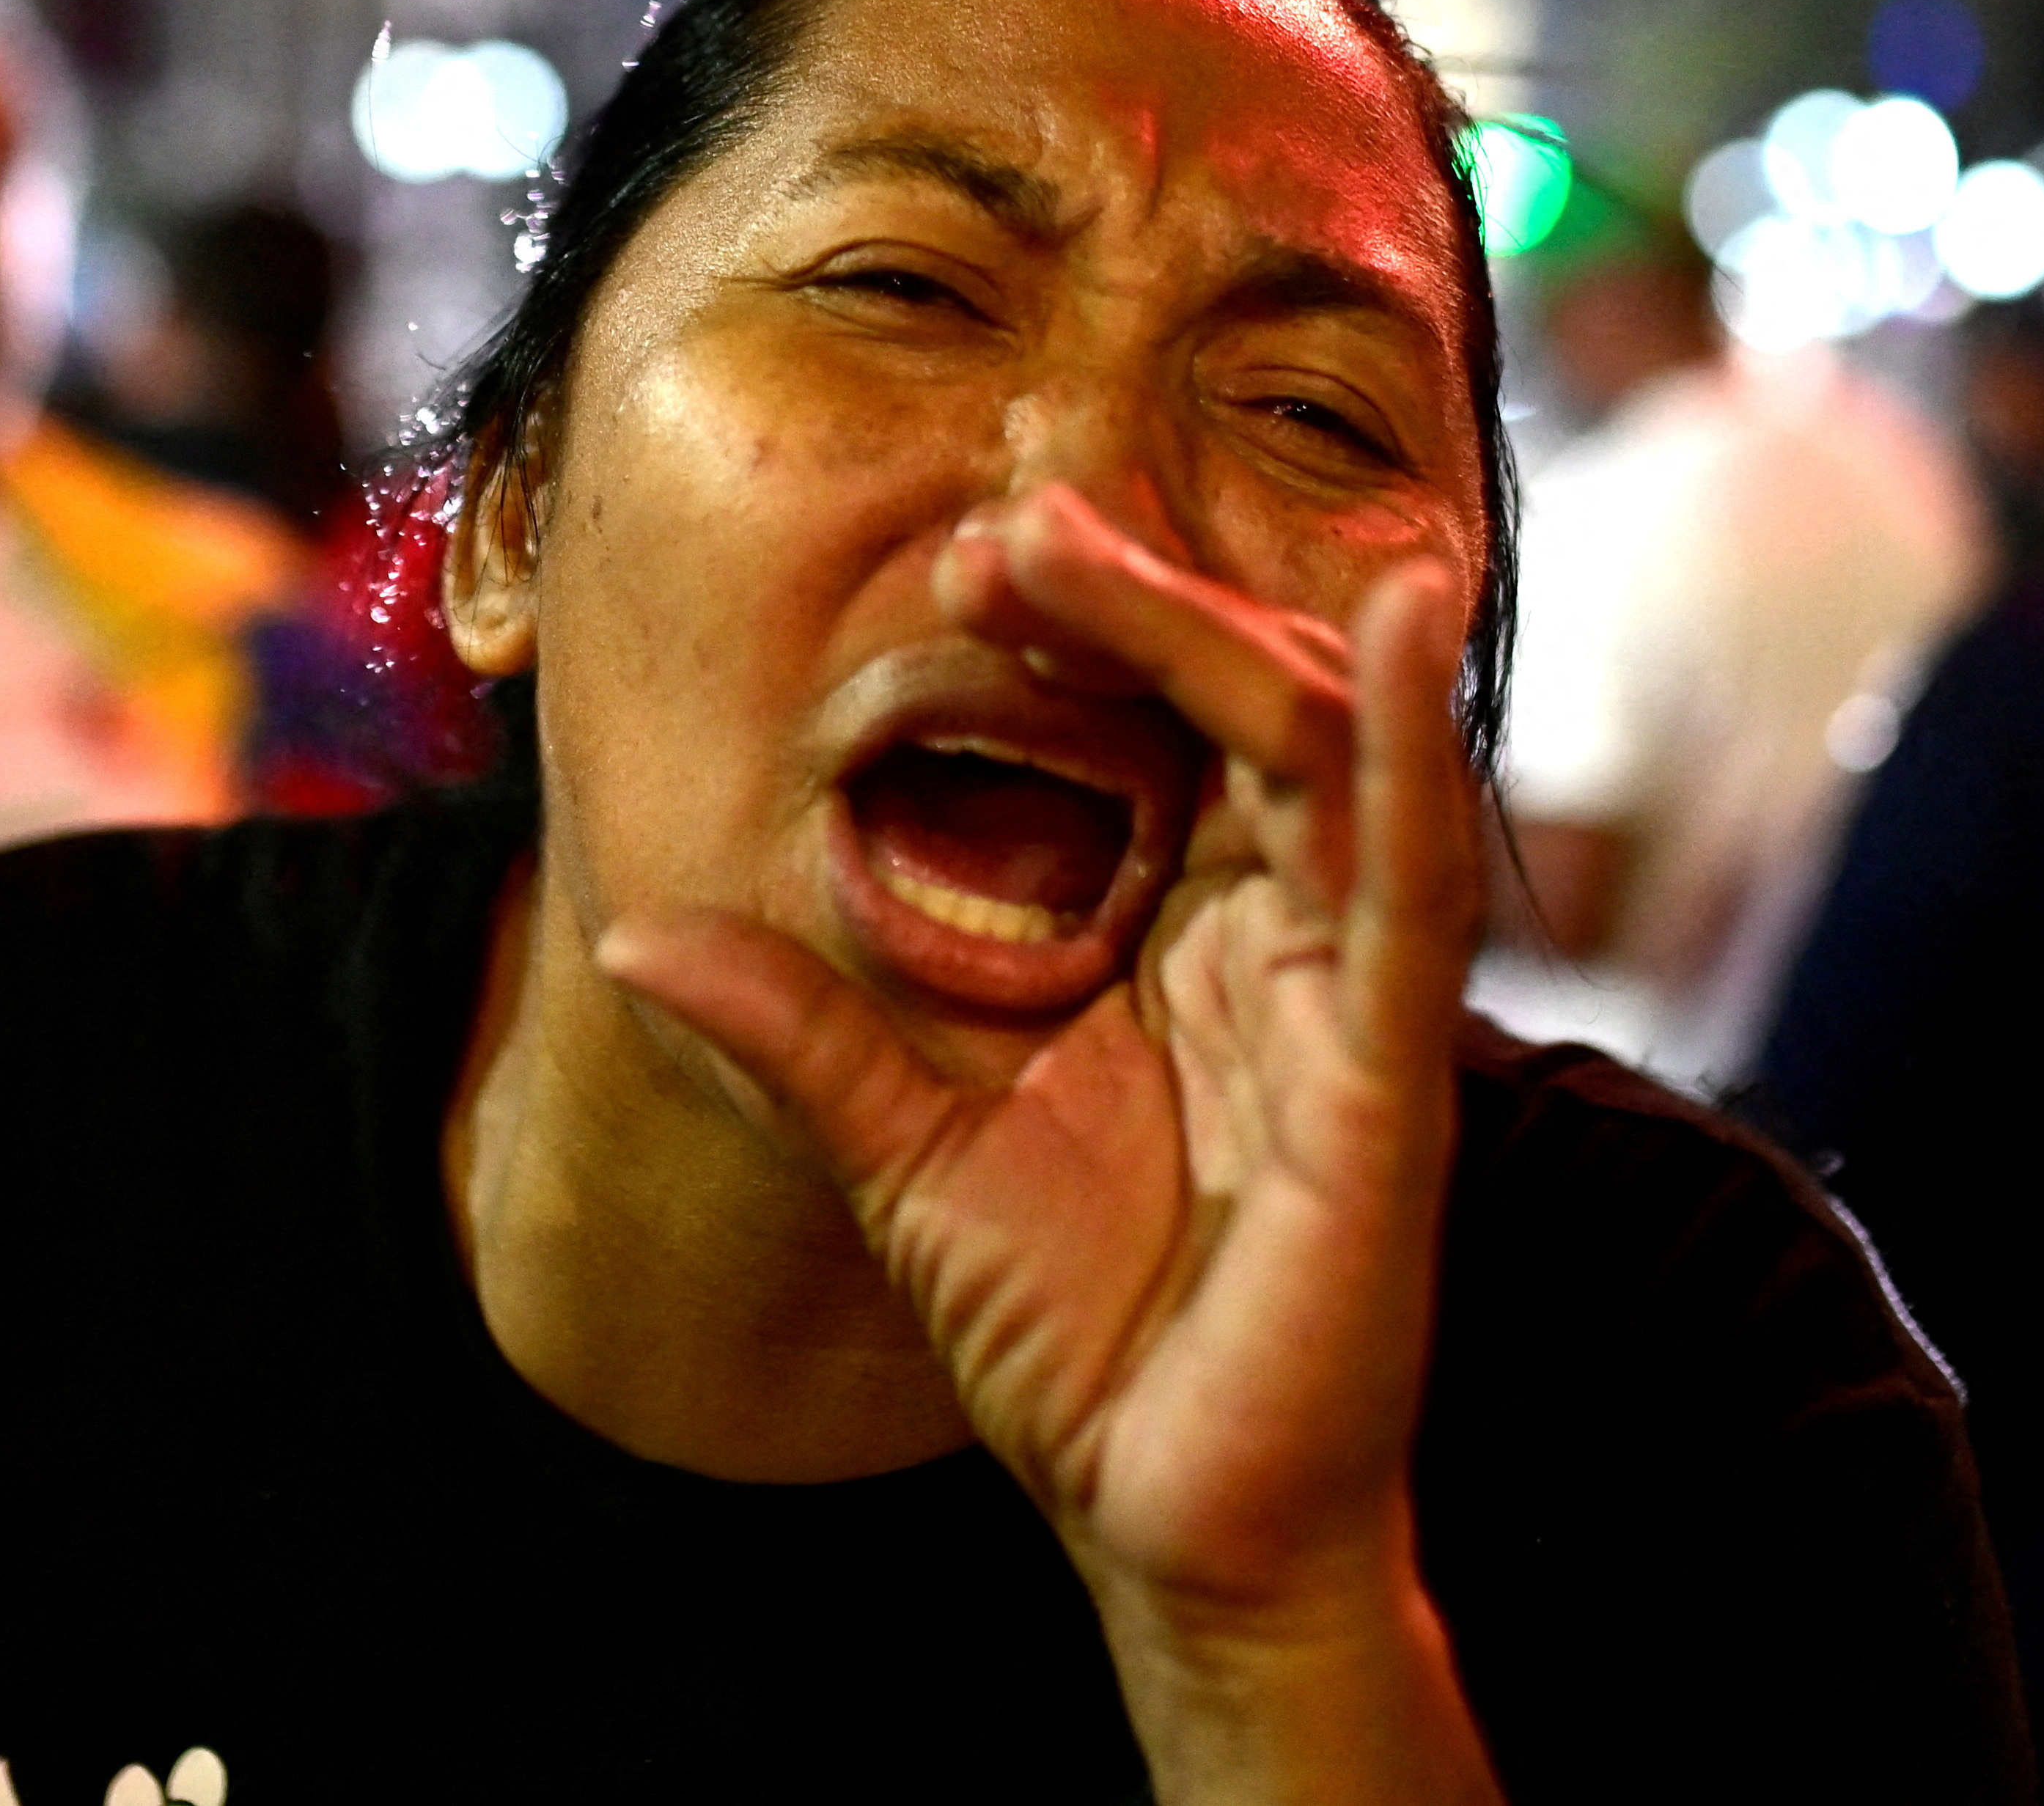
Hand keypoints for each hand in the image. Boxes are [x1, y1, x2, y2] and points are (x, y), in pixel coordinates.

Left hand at [597, 484, 1499, 1801]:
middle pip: (1236, 707)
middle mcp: (1280, 933)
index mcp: (1185, 935)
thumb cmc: (1079, 1343)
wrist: (1174, 1527)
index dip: (1080, 629)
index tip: (973, 556)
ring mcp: (1347, 988)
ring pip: (1320, 750)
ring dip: (1220, 628)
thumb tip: (627, 932)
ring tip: (1093, 536)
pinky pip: (1416, 874)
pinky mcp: (1391, 1063)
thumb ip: (795, 1035)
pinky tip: (1393, 619)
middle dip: (1130, 600)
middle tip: (1010, 516)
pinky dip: (1413, 736)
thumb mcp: (902, 1158)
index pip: (1157, 732)